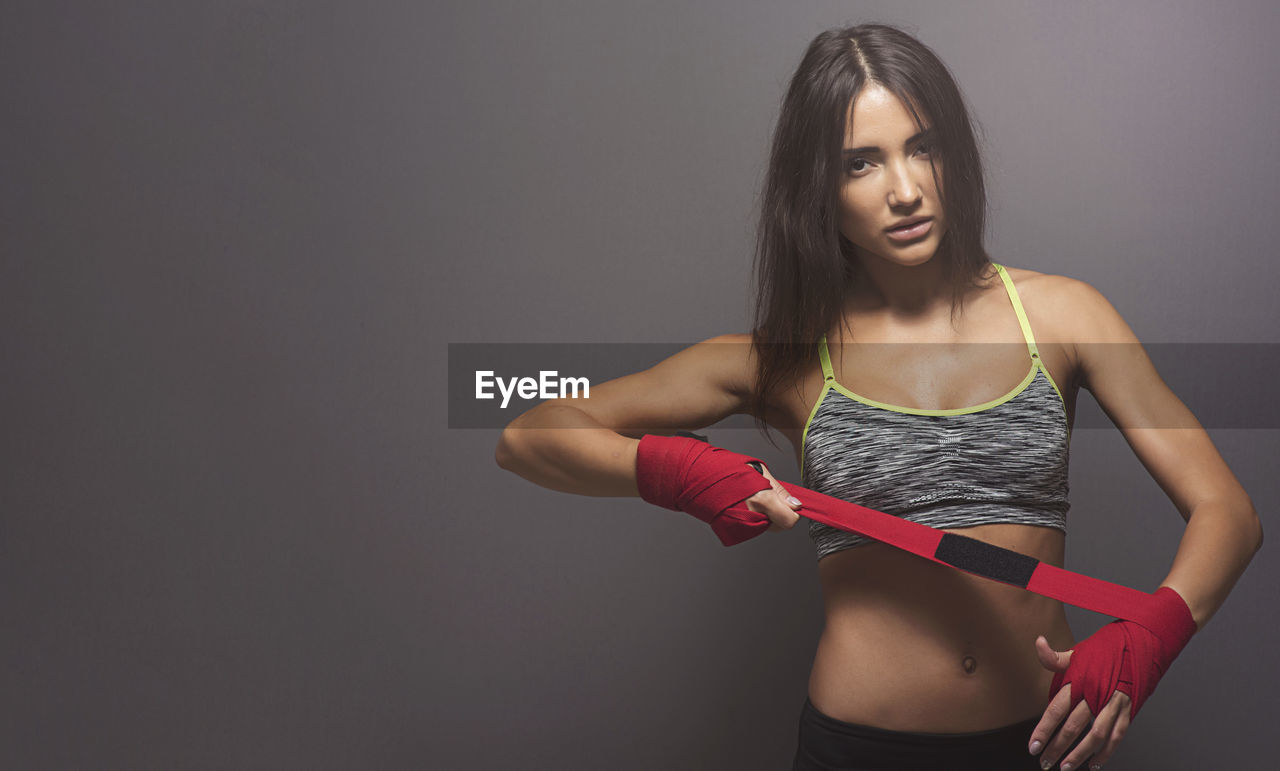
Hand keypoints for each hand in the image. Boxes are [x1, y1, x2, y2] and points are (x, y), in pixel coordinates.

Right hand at [634, 434, 799, 544]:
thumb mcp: (756, 470)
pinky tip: (736, 504)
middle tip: (762, 495)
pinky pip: (749, 528)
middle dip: (775, 513)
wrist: (691, 477)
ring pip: (763, 526)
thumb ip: (778, 490)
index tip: (788, 505)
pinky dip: (748, 519)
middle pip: (778, 525)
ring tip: (745, 496)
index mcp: (761, 499)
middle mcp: (751, 516)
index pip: (789, 520)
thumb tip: (796, 505)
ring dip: (761, 515)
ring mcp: (739, 525)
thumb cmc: (721, 467)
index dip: (791, 513)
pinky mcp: (729, 531)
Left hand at [1029, 635, 1124, 770]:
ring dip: (1079, 754)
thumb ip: (1054, 657)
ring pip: (1095, 736)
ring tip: (1065, 767)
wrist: (1139, 645)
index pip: (1056, 710)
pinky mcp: (1128, 711)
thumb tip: (1039, 642)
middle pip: (1073, 727)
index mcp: (1079, 680)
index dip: (1043, 730)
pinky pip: (1116, 736)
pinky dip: (1106, 752)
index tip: (1032, 746)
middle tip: (1044, 761)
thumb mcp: (1077, 652)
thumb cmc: (1104, 650)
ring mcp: (1113, 704)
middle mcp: (1096, 694)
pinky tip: (1094, 763)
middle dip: (1057, 747)